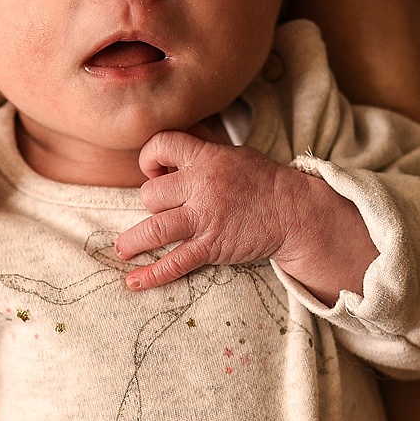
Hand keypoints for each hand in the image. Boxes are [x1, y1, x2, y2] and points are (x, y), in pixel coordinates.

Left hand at [114, 130, 375, 299]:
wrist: (296, 212)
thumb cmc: (263, 181)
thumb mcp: (233, 153)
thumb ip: (203, 147)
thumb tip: (177, 138)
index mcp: (206, 158)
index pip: (160, 145)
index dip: (149, 157)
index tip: (154, 170)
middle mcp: (201, 186)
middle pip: (151, 193)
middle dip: (152, 202)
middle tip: (164, 208)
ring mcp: (205, 218)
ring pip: (153, 228)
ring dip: (132, 241)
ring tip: (123, 248)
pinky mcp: (211, 246)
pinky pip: (174, 262)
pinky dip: (151, 274)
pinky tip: (133, 282)